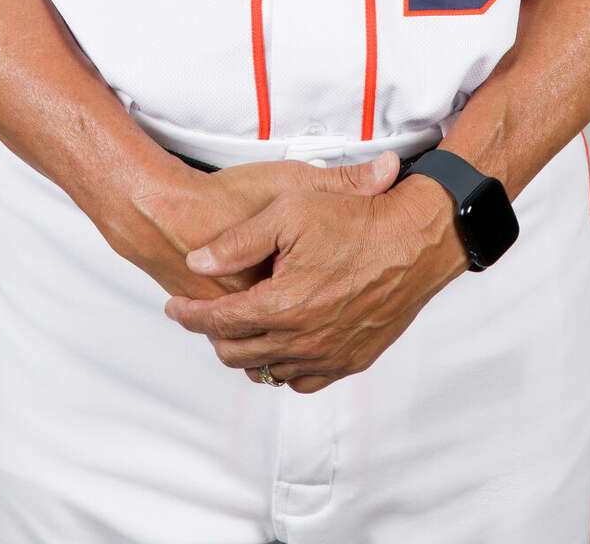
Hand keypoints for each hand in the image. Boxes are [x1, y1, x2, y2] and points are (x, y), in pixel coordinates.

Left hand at [163, 154, 465, 390]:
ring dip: (247, 353)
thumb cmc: (354, 219)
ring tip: (238, 328)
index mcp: (282, 305)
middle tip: (201, 317)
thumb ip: (237, 241)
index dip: (190, 314)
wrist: (415, 239)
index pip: (219, 321)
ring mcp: (330, 355)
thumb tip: (197, 261)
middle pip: (238, 354)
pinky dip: (284, 366)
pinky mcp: (353, 360)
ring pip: (269, 371)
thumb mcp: (288, 209)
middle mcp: (304, 340)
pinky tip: (279, 342)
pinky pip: (304, 380)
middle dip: (212, 335)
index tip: (174, 306)